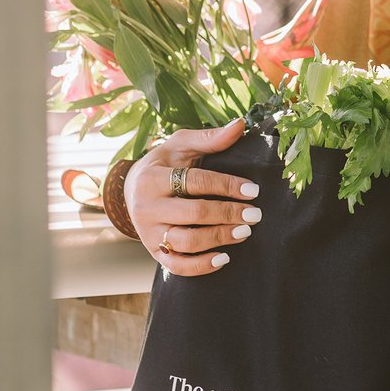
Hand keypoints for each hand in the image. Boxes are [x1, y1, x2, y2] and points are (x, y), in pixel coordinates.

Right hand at [124, 118, 259, 276]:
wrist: (134, 188)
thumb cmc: (166, 163)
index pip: (196, 182)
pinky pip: (177, 265)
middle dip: (228, 214)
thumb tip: (240, 125)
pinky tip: (224, 258)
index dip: (227, 186)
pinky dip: (201, 266)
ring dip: (219, 238)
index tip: (254, 190)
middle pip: (193, 214)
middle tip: (255, 215)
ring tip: (245, 232)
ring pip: (186, 242)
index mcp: (152, 178)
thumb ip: (210, 138)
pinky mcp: (153, 251)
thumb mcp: (182, 145)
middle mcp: (146, 207)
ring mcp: (148, 232)